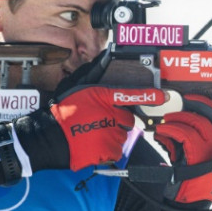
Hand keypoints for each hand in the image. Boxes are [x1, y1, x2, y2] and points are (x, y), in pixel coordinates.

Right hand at [12, 86, 165, 170]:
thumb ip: (94, 75)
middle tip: (98, 122)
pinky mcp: (107, 152)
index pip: (132, 94)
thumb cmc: (61, 112)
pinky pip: (113, 152)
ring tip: (91, 134)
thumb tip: (104, 58)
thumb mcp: (77, 87)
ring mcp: (111, 135)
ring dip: (110, 136)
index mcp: (104, 97)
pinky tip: (91, 145)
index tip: (164, 96)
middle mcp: (111, 115)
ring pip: (120, 136)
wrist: (47, 137)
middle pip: (127, 120)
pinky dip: (105, 151)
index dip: (150, 95)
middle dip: (117, 121)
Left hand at [154, 94, 211, 202]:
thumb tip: (186, 115)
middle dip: (196, 103)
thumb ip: (198, 135)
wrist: (191, 202)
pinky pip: (183, 133)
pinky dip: (169, 130)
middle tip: (184, 101)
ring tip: (166, 122)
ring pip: (195, 120)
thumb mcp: (202, 154)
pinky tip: (162, 132)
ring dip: (177, 118)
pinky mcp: (199, 153)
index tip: (196, 97)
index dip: (210, 102)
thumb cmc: (195, 178)